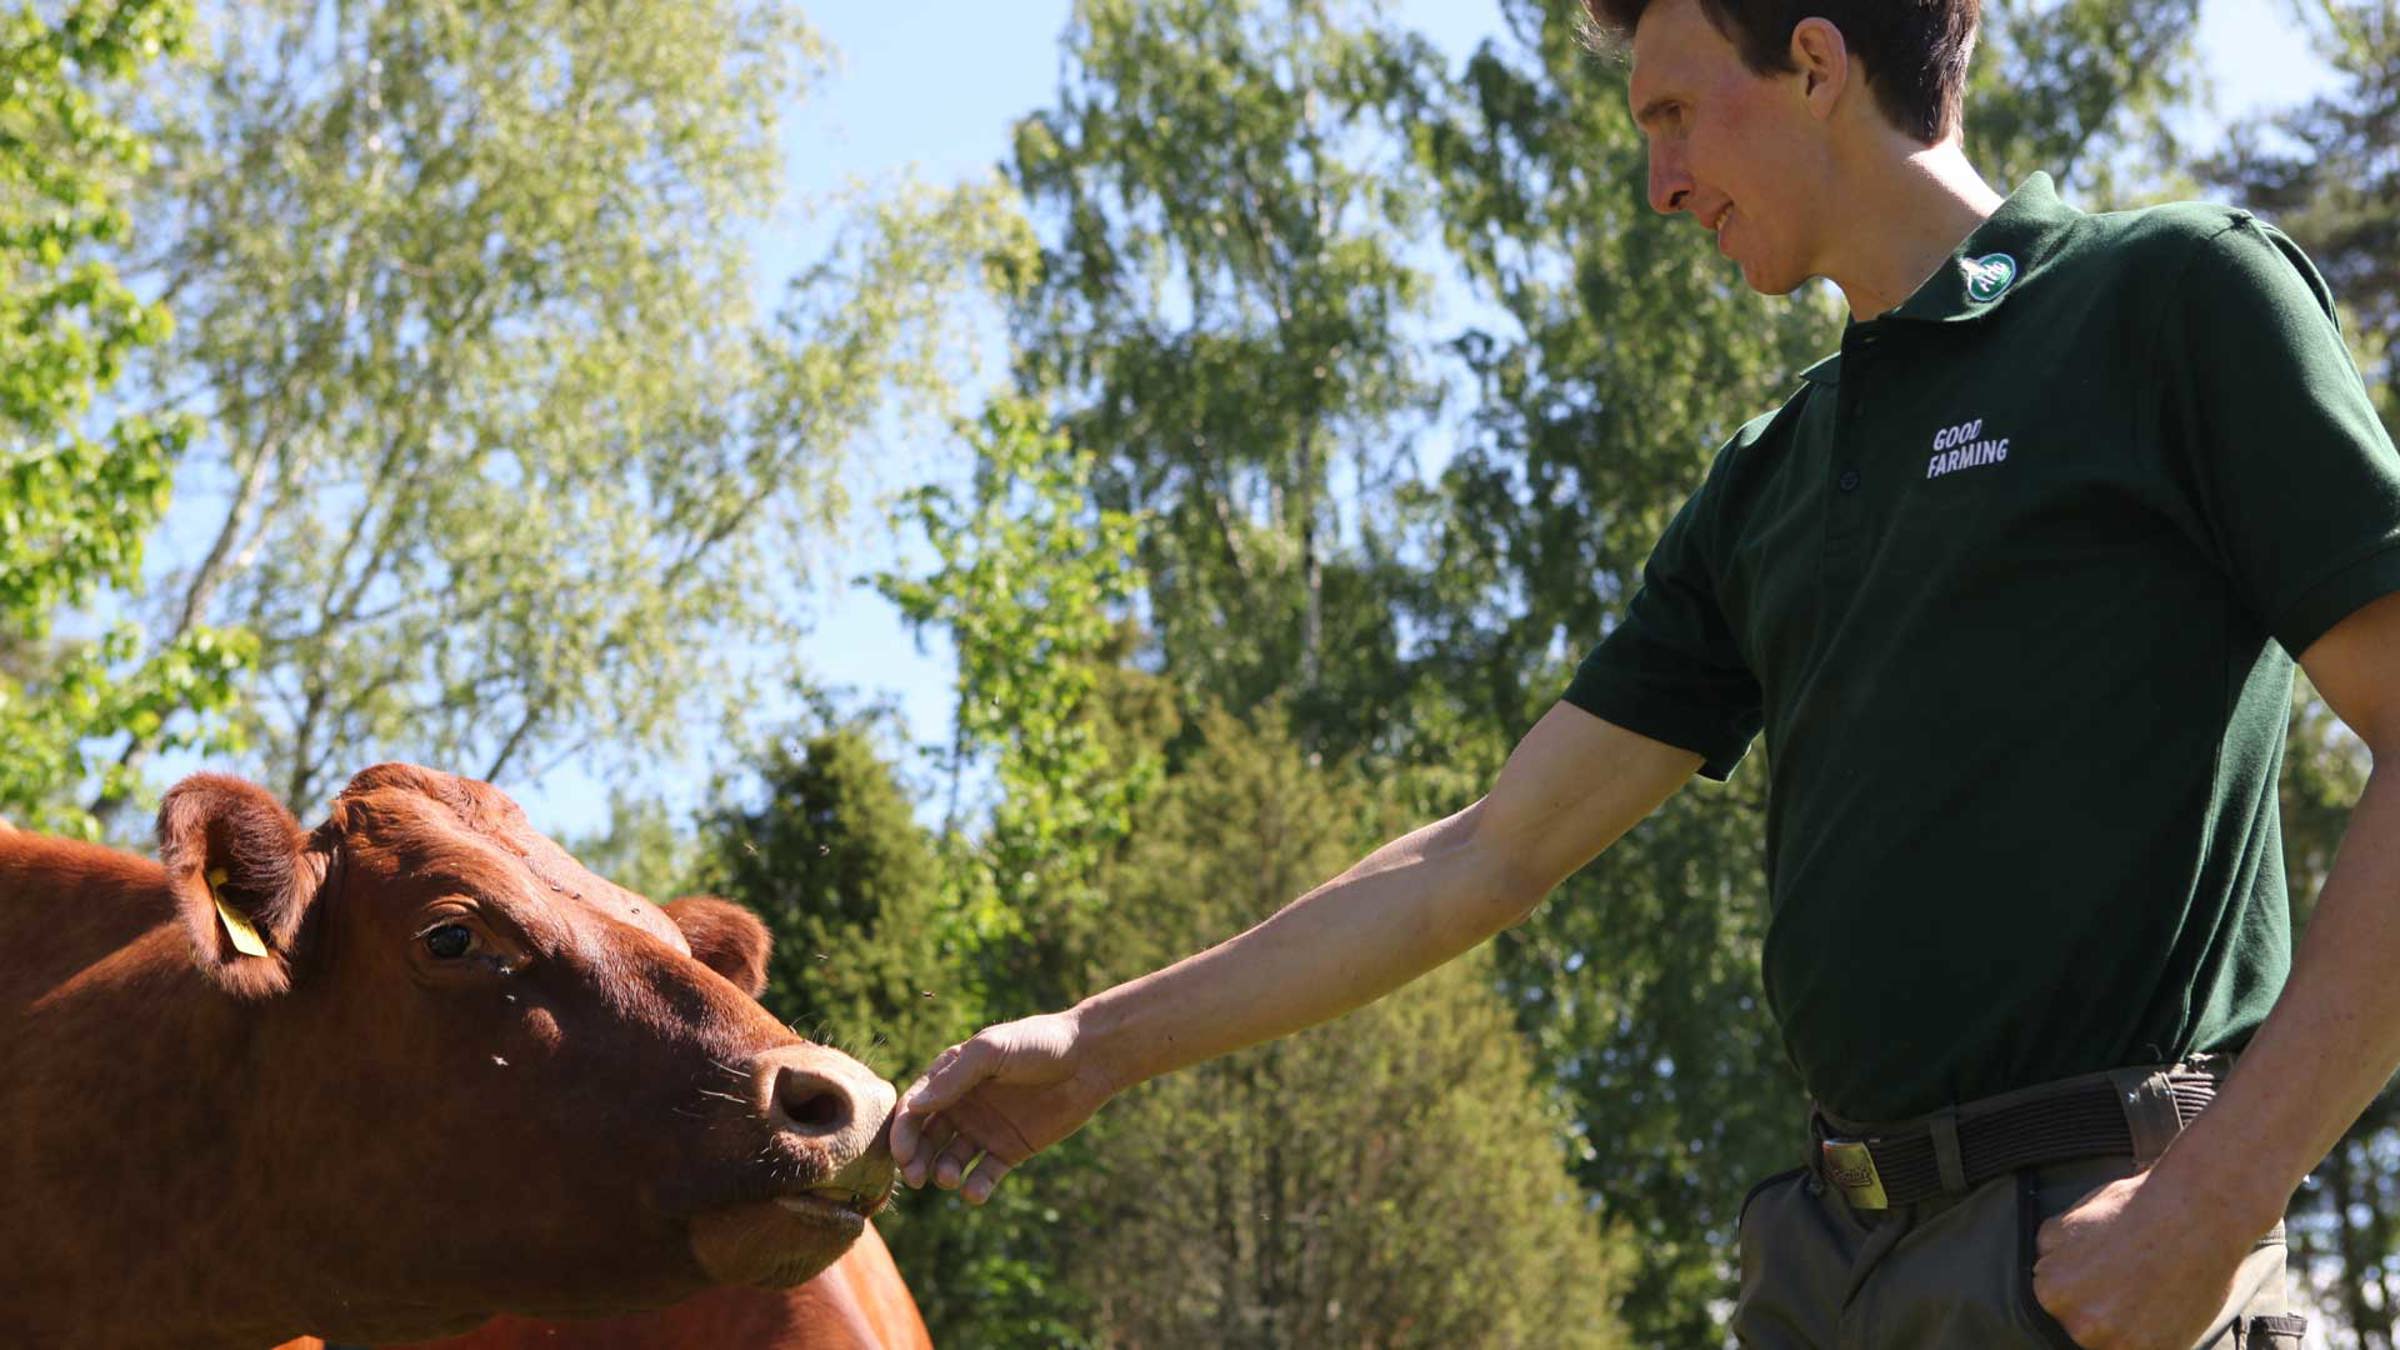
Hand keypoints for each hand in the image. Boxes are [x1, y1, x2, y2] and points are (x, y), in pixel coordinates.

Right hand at [890, 1010, 1117, 1204]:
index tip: (903, 1154)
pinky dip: (975, 1188)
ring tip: (949, 1179)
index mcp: (951, 1077)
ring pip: (950, 1160)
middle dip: (915, 1160)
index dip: (903, 1133)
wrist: (1089, 1059)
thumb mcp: (992, 1051)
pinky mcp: (1009, 1150)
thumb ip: (953, 1078)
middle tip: (916, 1178)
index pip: (915, 1108)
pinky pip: (984, 1175)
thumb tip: (912, 1107)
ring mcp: (985, 1129)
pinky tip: (974, 1192)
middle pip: (926, 1139)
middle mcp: (962, 1105)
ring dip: (943, 1173)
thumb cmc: (1039, 1043)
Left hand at [2031, 1169, 2258, 1349]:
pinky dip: (2157, 1337)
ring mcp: (2120, 1343)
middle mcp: (2080, 1324)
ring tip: (2150, 1293)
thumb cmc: (2134, 1210)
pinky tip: (2166, 1308)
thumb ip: (2049, 1252)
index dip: (2082, 1288)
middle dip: (2104, 1308)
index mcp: (2051, 1291)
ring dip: (2129, 1327)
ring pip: (2116, 1342)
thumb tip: (2041, 1267)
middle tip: (2129, 1284)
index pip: (2058, 1303)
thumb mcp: (2070, 1220)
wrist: (2196, 1214)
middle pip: (2085, 1327)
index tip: (2103, 1278)